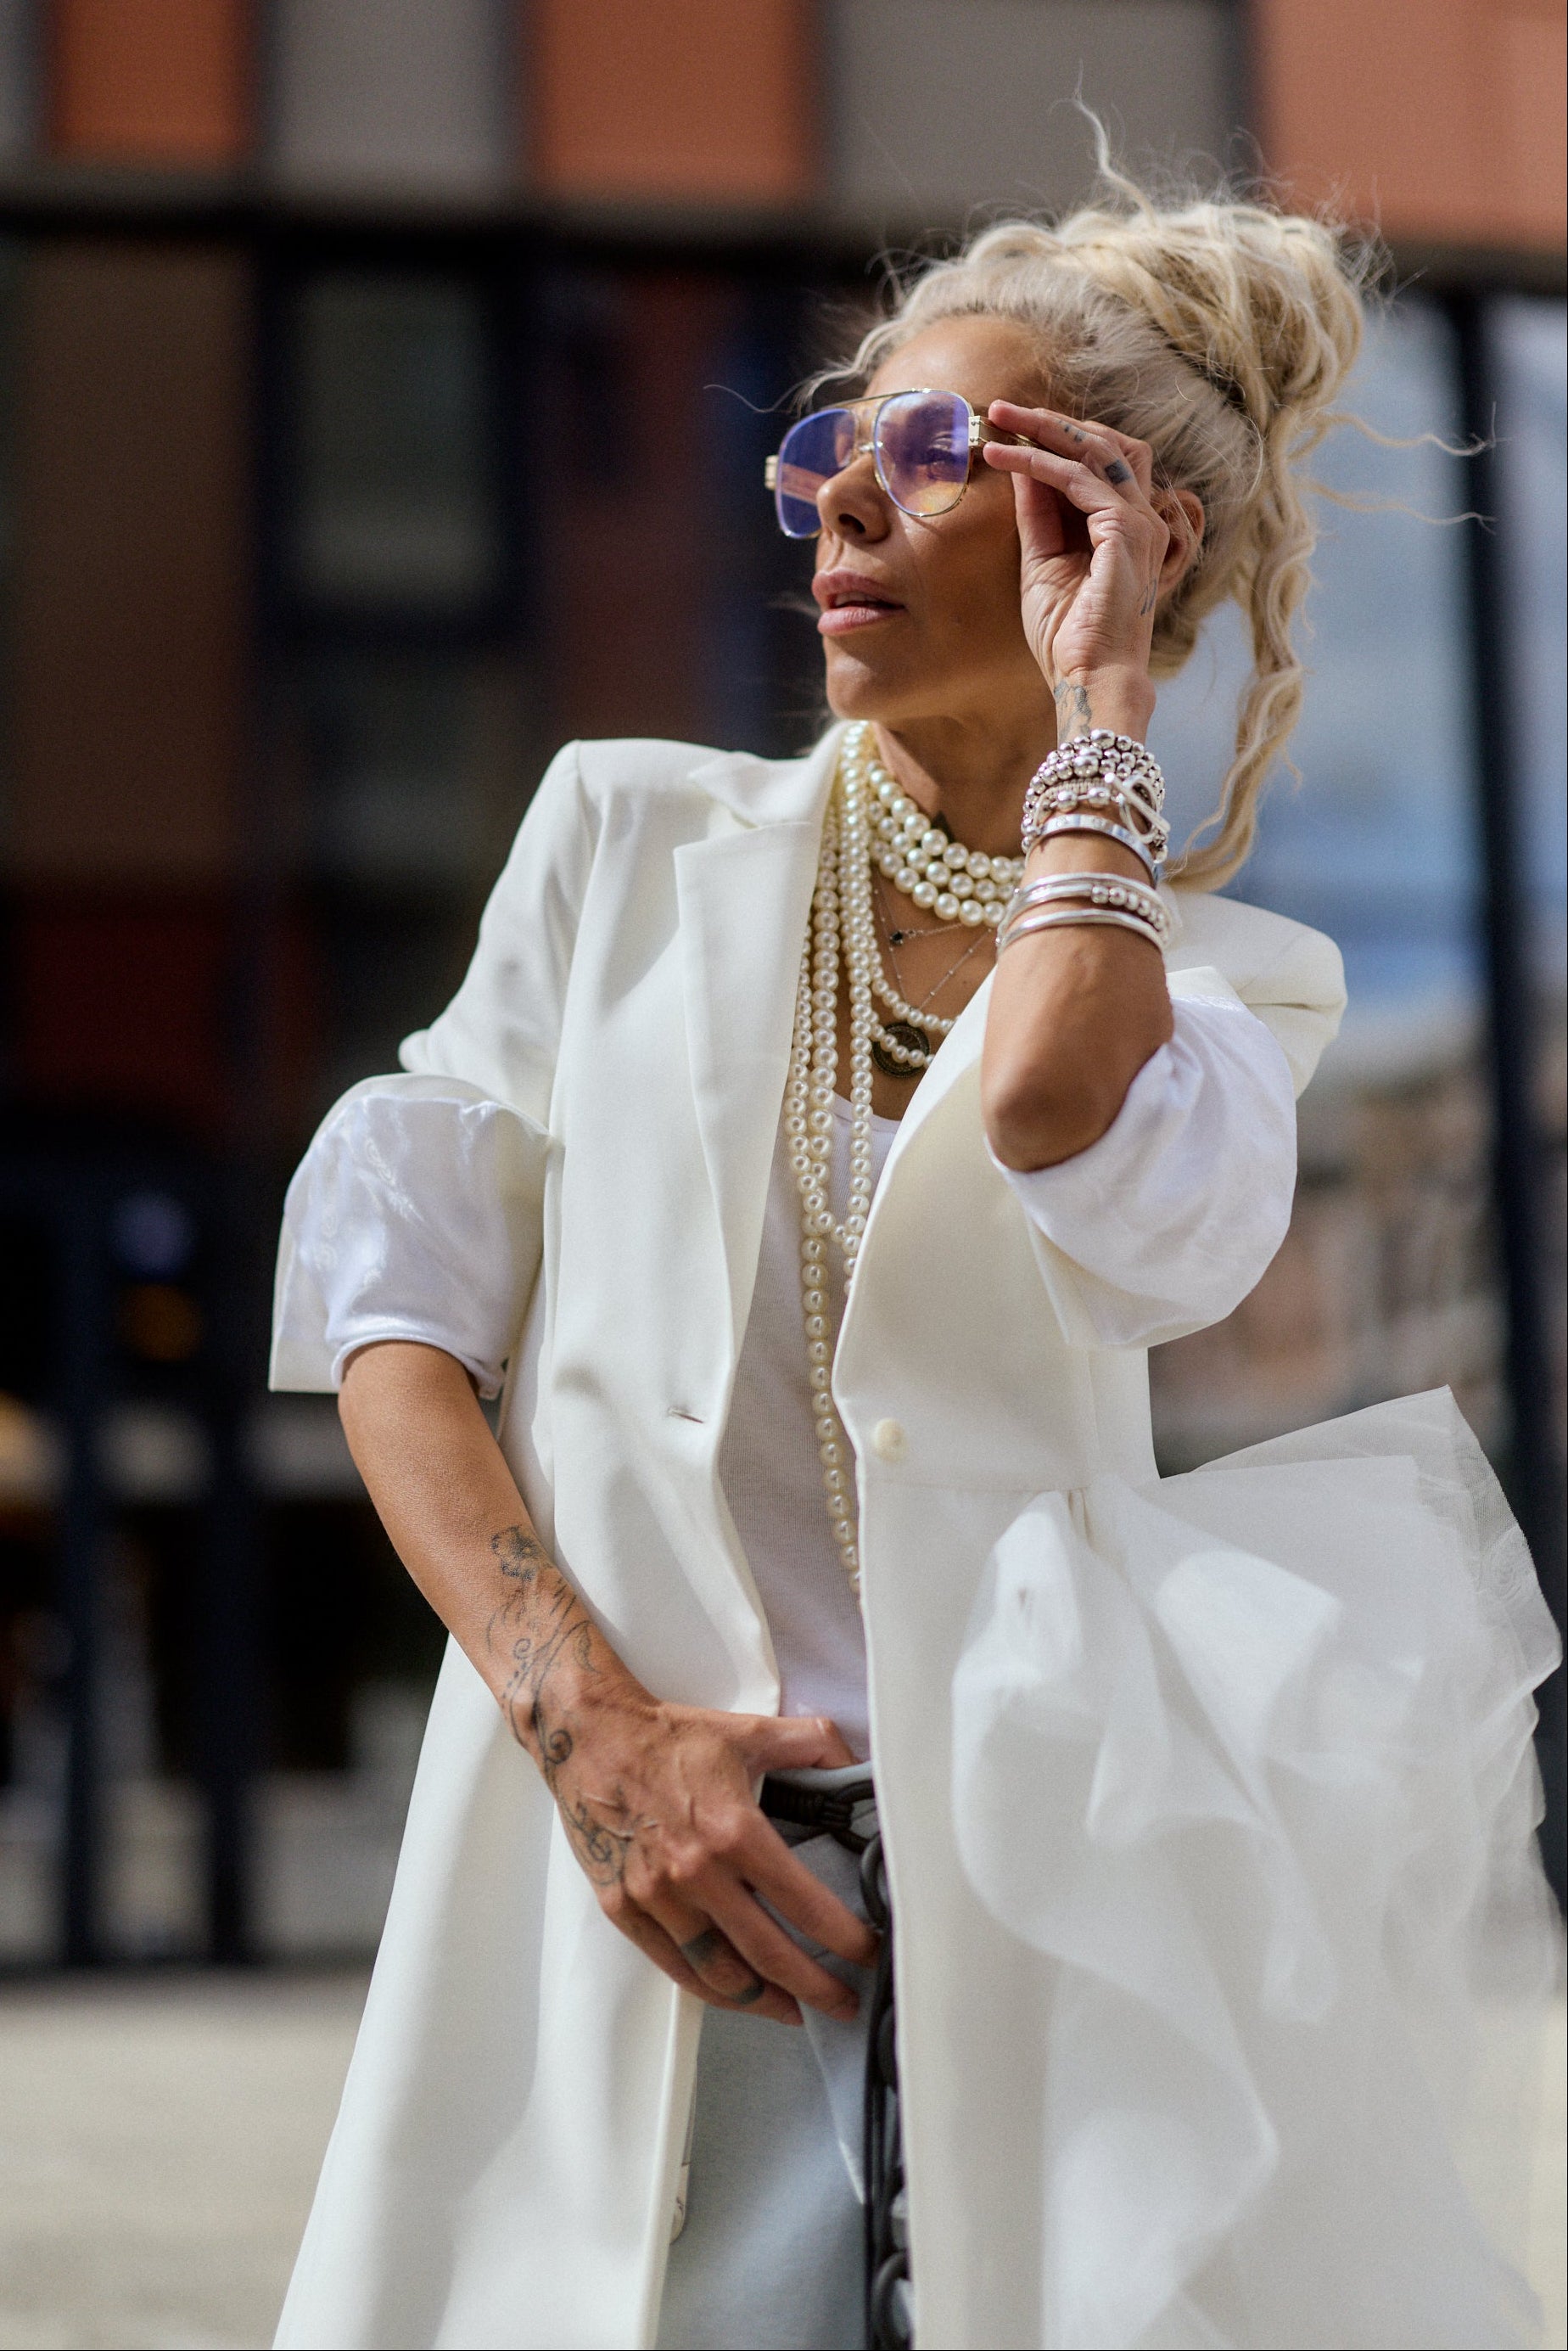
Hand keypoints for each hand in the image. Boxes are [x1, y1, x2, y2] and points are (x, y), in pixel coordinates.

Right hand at [545, 1674, 877, 2026]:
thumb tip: (857, 1766)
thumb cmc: (668, 1737)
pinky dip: (711, 1989)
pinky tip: (736, 1993)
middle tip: (843, 2003)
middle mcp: (696, 1872)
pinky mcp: (624, 1908)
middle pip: (769, 1955)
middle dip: (816, 1988)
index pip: (804, 1904)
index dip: (844, 1939)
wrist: (589, 1736)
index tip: (866, 1953)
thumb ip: (813, 1745)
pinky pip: (675, 1966)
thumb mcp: (751, 1731)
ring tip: (794, 2008)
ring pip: (720, 1974)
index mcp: (734, 1830)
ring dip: (764, 2001)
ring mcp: (656, 1896)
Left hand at [981, 401, 1193, 738]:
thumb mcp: (1042, 564)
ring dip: (1044, 429)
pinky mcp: (1127, 530)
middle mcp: (1141, 517)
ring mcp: (1141, 521)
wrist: (1088, 678)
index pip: (1096, 463)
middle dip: (1051, 420)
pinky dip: (1039, 463)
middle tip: (1002, 409)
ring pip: (1095, 449)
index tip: (1007, 429)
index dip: (1053, 439)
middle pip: (1103, 443)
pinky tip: (1005, 459)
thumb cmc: (1068, 636)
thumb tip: (1021, 468)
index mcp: (1125, 526)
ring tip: (999, 421)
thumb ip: (1038, 516)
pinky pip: (1079, 478)